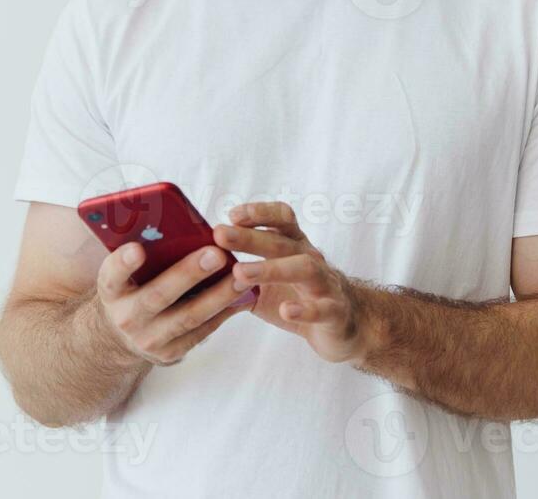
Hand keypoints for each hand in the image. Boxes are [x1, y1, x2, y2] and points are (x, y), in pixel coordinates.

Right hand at [91, 241, 256, 365]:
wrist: (122, 336)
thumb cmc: (132, 289)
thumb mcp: (125, 273)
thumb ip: (142, 251)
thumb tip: (172, 223)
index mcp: (111, 290)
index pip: (112, 275)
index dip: (124, 263)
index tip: (137, 248)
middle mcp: (127, 317)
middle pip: (159, 295)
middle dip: (189, 274)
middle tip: (215, 254)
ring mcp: (149, 339)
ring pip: (189, 316)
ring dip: (218, 295)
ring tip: (241, 275)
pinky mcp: (171, 353)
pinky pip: (202, 331)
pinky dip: (224, 312)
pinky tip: (242, 295)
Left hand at [213, 203, 368, 363]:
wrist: (344, 326)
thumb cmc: (299, 296)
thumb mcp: (266, 283)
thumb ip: (235, 275)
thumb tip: (193, 271)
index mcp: (295, 246)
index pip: (282, 218)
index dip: (259, 213)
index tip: (232, 214)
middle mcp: (311, 259)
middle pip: (282, 241)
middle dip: (250, 237)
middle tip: (220, 234)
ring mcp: (326, 285)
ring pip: (304, 268)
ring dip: (271, 268)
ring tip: (240, 273)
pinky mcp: (334, 313)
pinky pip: (322, 309)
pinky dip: (304, 309)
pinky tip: (285, 311)